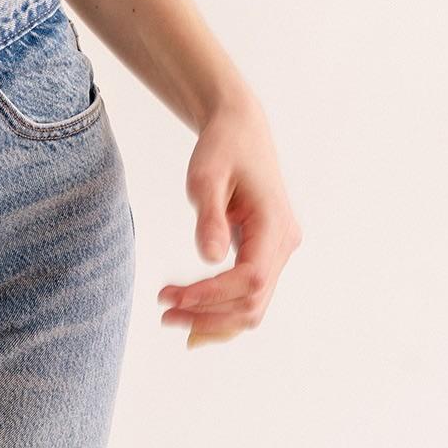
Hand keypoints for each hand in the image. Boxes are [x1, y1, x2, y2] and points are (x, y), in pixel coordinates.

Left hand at [157, 90, 302, 348]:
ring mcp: (278, 251)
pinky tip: (190, 309)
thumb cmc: (222, 147)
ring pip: (253, 305)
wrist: (240, 129)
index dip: (212, 294)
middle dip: (209, 316)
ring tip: (170, 314)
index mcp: (275, 225)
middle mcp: (284, 244)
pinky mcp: (265, 252)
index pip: (250, 279)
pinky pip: (247, 292)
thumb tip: (211, 258)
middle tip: (164, 313)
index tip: (173, 297)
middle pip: (254, 303)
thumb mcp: (206, 174)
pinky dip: (221, 307)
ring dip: (213, 317)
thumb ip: (210, 216)